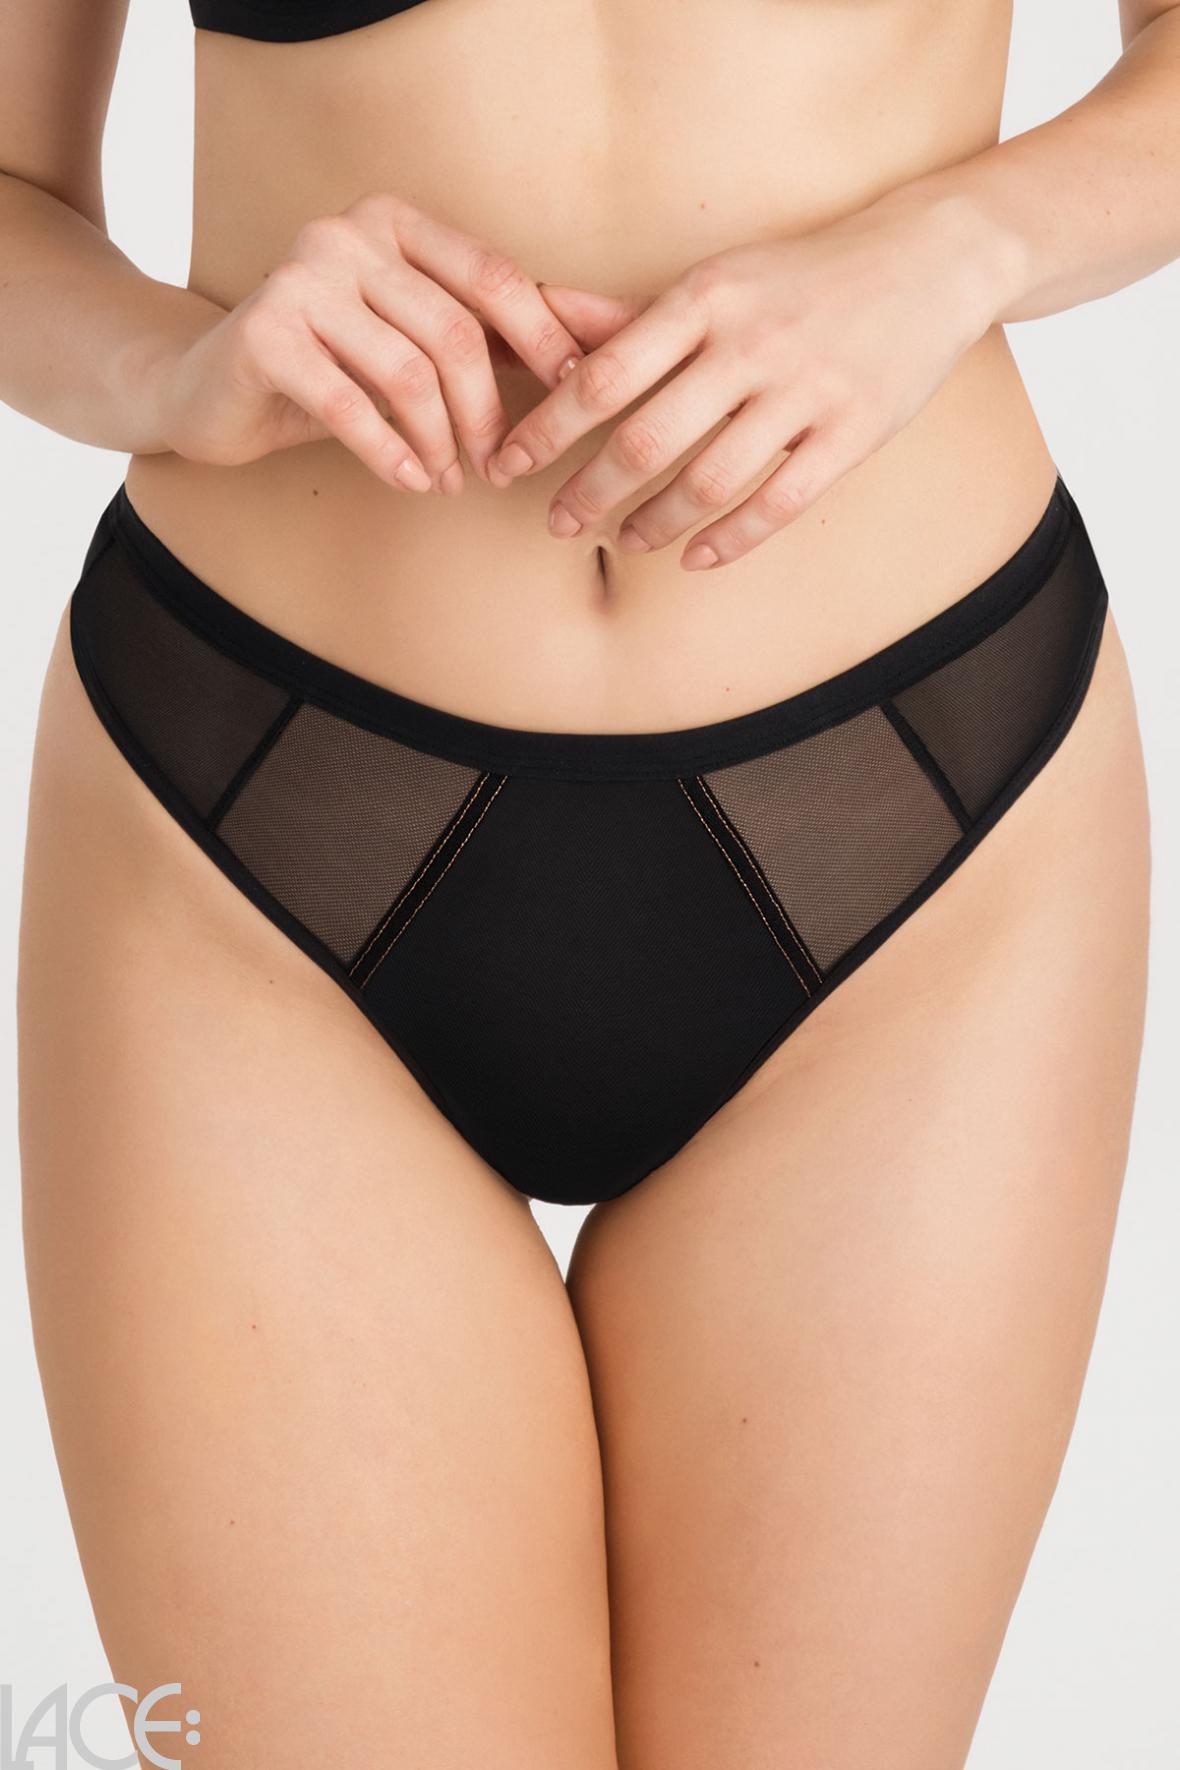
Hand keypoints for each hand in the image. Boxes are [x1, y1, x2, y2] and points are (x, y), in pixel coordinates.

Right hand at [152, 190, 584, 493]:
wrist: (209, 388)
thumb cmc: (331, 371)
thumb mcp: (413, 345)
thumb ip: (486, 339)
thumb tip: (595, 350)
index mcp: (394, 221)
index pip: (493, 276)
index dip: (543, 340)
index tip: (572, 399)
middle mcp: (346, 233)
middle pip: (456, 333)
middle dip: (488, 414)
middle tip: (498, 468)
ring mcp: (300, 277)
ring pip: (409, 374)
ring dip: (442, 442)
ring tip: (449, 480)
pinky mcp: (264, 333)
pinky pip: (352, 406)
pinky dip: (392, 454)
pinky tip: (412, 481)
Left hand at [488, 190, 1001, 568]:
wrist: (933, 258)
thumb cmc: (802, 275)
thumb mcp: (716, 280)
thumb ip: (628, 314)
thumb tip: (538, 312)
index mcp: (705, 297)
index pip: (604, 375)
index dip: (545, 429)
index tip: (504, 463)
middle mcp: (751, 343)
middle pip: (646, 439)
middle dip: (589, 491)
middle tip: (557, 523)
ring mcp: (806, 390)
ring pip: (708, 481)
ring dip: (653, 524)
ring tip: (624, 541)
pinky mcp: (853, 432)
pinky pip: (777, 503)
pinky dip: (727, 540)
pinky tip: (693, 557)